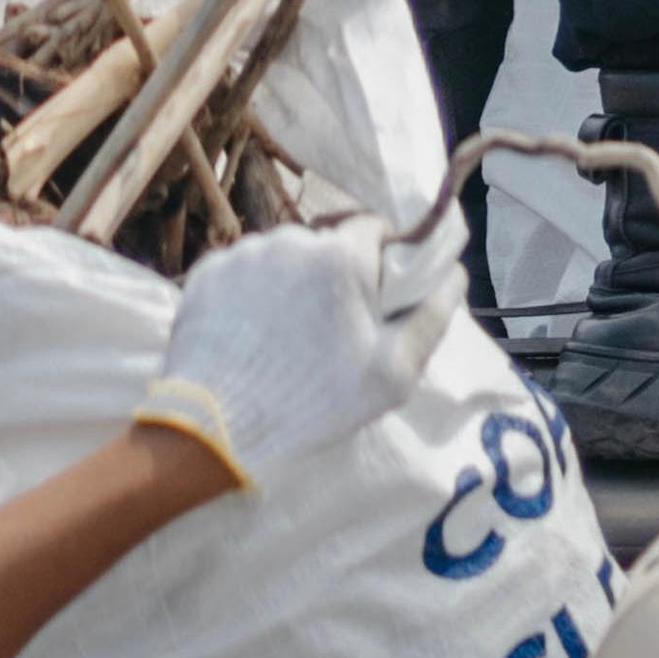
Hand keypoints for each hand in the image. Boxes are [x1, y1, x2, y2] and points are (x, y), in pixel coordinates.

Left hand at [136, 215, 462, 493]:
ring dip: (292, 283)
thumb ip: (433, 315)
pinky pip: (243, 271)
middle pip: (327, 244)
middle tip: (332, 327)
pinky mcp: (204, 275)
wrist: (213, 430)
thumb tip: (453, 273)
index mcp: (341, 257)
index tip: (380, 295)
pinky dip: (253, 294)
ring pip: (283, 257)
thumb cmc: (314, 402)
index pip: (376, 227)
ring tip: (286, 335)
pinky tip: (252, 335)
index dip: (384, 258)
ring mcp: (241, 255)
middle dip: (335, 275)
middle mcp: (290, 241)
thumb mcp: (395, 372)